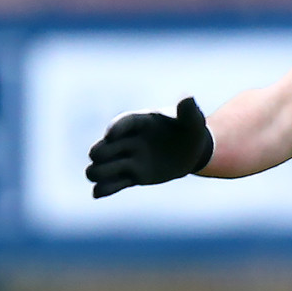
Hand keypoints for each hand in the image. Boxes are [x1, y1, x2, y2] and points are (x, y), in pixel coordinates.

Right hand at [86, 97, 214, 196]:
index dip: (115, 128)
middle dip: (101, 153)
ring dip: (99, 172)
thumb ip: (188, 111)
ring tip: (105, 177)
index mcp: (140, 122)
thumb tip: (187, 97)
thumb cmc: (189, 131)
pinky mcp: (131, 176)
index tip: (111, 135)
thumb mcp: (192, 121)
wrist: (192, 151)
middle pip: (103, 147)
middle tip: (105, 158)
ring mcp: (127, 160)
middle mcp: (127, 141)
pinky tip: (98, 193)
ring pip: (101, 167)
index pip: (123, 123)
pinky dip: (103, 189)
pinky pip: (111, 185)